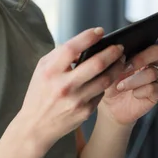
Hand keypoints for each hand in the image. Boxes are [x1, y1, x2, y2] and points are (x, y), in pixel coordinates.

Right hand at [19, 26, 126, 150]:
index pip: (72, 48)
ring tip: (121, 60)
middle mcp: (64, 86)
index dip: (88, 37)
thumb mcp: (42, 70)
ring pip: (105, 79)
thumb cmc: (39, 93)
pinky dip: (105, 84)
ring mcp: (76, 100)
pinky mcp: (85, 111)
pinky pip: (101, 93)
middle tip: (119, 47)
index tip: (100, 31)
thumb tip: (83, 44)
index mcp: (50, 71)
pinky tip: (108, 78)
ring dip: (117, 67)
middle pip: (96, 63)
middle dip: (112, 52)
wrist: (35, 125)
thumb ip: (59, 55)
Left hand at [98, 6, 157, 126]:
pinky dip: (142, 90)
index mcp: (138, 49)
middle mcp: (150, 60)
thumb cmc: (104, 82)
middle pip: (156, 50)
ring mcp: (155, 76)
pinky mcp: (157, 92)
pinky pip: (157, 87)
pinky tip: (132, 93)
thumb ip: (103, 53)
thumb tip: (99, 44)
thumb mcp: (101, 66)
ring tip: (120, 85)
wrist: (107, 106)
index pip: (153, 33)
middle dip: (140, 58)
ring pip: (155, 71)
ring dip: (136, 78)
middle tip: (124, 65)